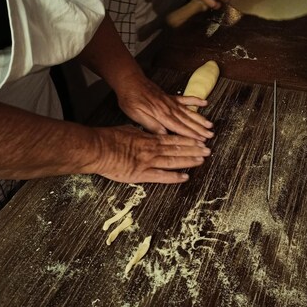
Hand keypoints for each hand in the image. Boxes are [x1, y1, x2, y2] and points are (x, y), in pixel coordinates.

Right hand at [93, 125, 210, 183]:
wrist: (98, 148)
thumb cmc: (110, 138)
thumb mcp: (128, 130)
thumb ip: (142, 133)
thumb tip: (149, 132)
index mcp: (149, 139)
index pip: (172, 139)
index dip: (187, 140)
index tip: (198, 140)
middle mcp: (152, 149)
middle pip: (177, 149)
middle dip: (194, 149)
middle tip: (208, 150)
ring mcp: (148, 162)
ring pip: (173, 160)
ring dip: (189, 160)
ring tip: (202, 160)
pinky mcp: (141, 174)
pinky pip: (161, 176)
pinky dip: (174, 177)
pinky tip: (185, 177)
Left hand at [116, 73, 213, 140]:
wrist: (129, 81)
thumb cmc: (130, 99)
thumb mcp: (136, 115)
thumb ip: (151, 125)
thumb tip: (164, 134)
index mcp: (161, 114)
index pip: (179, 127)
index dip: (191, 135)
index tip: (201, 140)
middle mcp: (169, 108)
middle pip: (187, 120)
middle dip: (199, 129)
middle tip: (210, 135)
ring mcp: (171, 101)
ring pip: (189, 111)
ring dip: (200, 118)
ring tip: (210, 124)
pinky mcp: (169, 96)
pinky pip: (185, 98)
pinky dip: (196, 100)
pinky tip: (205, 103)